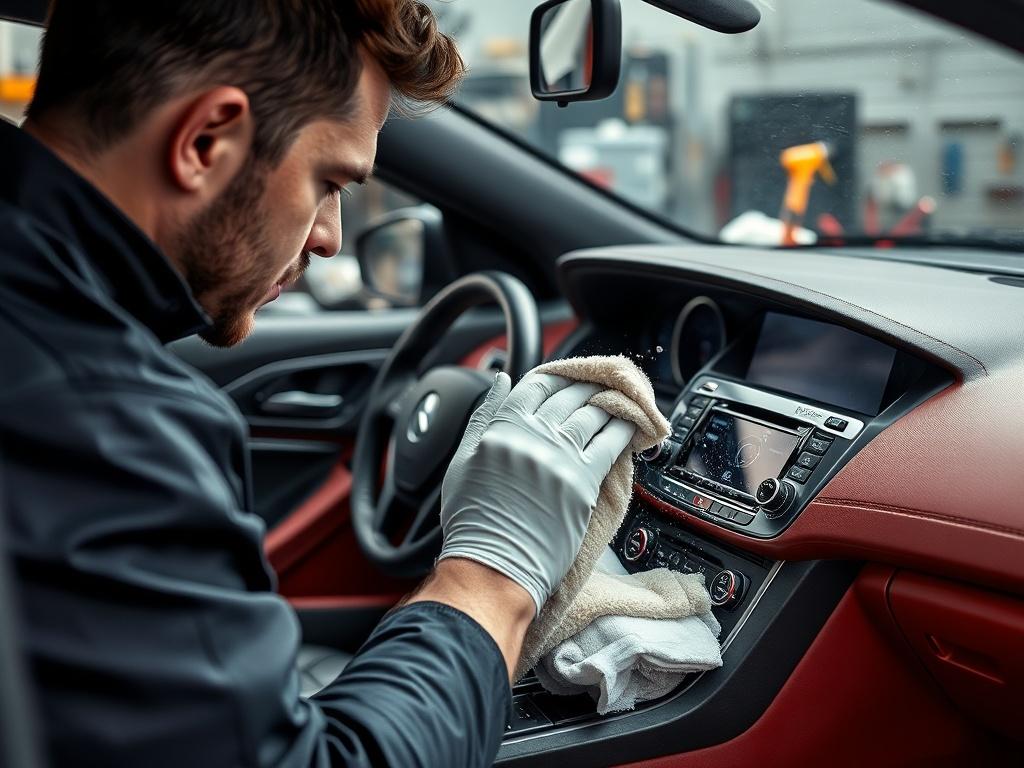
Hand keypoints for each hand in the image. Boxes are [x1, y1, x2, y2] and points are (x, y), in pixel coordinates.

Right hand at [438, 370, 635, 615]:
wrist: (492, 567)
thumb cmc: (473, 521)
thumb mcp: (463, 460)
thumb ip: (483, 416)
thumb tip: (501, 382)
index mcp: (500, 428)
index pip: (535, 386)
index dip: (555, 378)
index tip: (566, 380)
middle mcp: (531, 437)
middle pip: (568, 396)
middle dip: (585, 386)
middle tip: (599, 384)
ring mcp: (558, 458)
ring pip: (592, 414)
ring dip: (607, 402)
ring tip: (618, 400)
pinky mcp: (582, 482)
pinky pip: (610, 442)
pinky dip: (623, 428)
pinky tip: (632, 423)